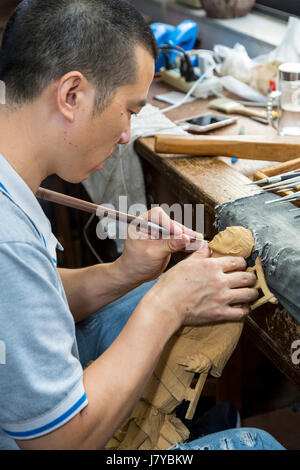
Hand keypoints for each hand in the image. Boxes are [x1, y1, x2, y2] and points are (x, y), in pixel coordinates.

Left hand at [115, 206, 203, 286]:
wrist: (133, 275)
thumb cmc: (135, 263)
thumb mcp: (152, 253)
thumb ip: (169, 245)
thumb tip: (185, 239)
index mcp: (141, 223)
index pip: (157, 215)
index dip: (169, 222)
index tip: (179, 233)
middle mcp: (150, 225)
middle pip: (170, 222)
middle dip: (182, 230)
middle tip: (194, 237)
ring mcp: (159, 233)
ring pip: (176, 231)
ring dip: (187, 236)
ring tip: (198, 241)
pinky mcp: (165, 241)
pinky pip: (177, 239)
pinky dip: (186, 243)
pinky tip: (194, 245)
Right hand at [141, 242, 258, 328]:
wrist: (165, 305)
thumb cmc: (171, 285)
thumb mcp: (185, 263)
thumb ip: (200, 254)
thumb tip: (206, 245)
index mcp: (212, 266)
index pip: (238, 261)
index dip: (242, 263)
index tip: (241, 266)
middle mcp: (220, 281)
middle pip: (247, 277)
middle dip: (250, 278)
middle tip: (249, 279)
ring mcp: (222, 298)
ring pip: (249, 294)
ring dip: (251, 293)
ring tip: (250, 293)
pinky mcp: (220, 313)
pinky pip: (241, 312)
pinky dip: (245, 310)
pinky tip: (242, 307)